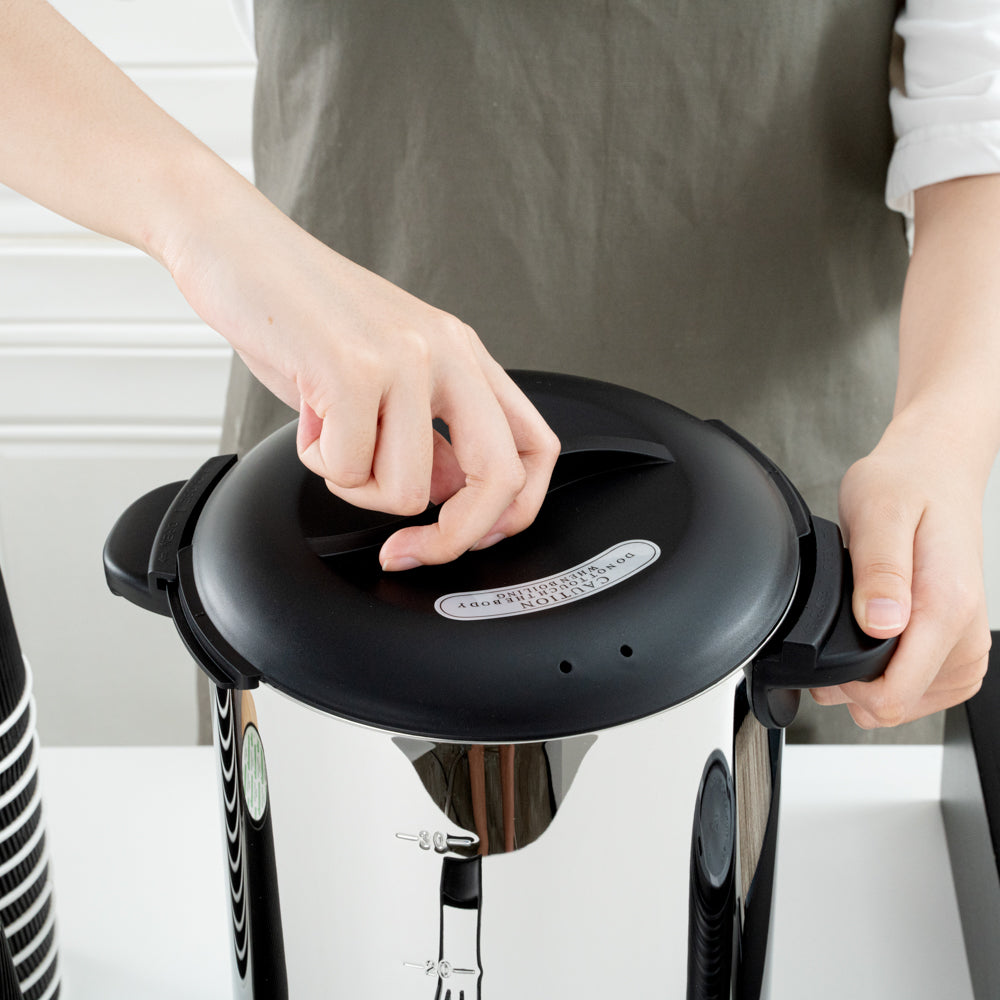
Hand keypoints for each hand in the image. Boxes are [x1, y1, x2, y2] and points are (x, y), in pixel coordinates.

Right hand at [165, 176, 559, 570]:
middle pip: (499, 478)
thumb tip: (449, 492)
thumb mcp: (383, 375)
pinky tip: (309, 415)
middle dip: (453, 537)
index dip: (514, 511)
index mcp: (464, 353)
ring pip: (408, 490)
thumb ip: (426, 434)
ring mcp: (405, 359)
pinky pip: (347, 470)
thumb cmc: (302, 311)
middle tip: (406, 548)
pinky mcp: (353, 369)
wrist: (235, 244)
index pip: (535, 447)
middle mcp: (447, 352)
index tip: (472, 536)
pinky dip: (318, 461)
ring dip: (358, 485)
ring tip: (331, 434)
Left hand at [812, 412, 990, 727]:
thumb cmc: (905, 486)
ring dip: (865, 676)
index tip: (826, 653)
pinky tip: (868, 636)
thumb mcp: (879, 512)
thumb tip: (881, 623)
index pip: (895, 696)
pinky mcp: (954, 651)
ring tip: (853, 623)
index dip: (848, 687)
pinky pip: (912, 690)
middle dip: (851, 681)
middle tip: (835, 626)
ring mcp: (962, 649)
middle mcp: (964, 637)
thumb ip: (879, 570)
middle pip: (895, 707)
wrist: (935, 473)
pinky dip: (881, 672)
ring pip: (902, 705)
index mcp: (948, 609)